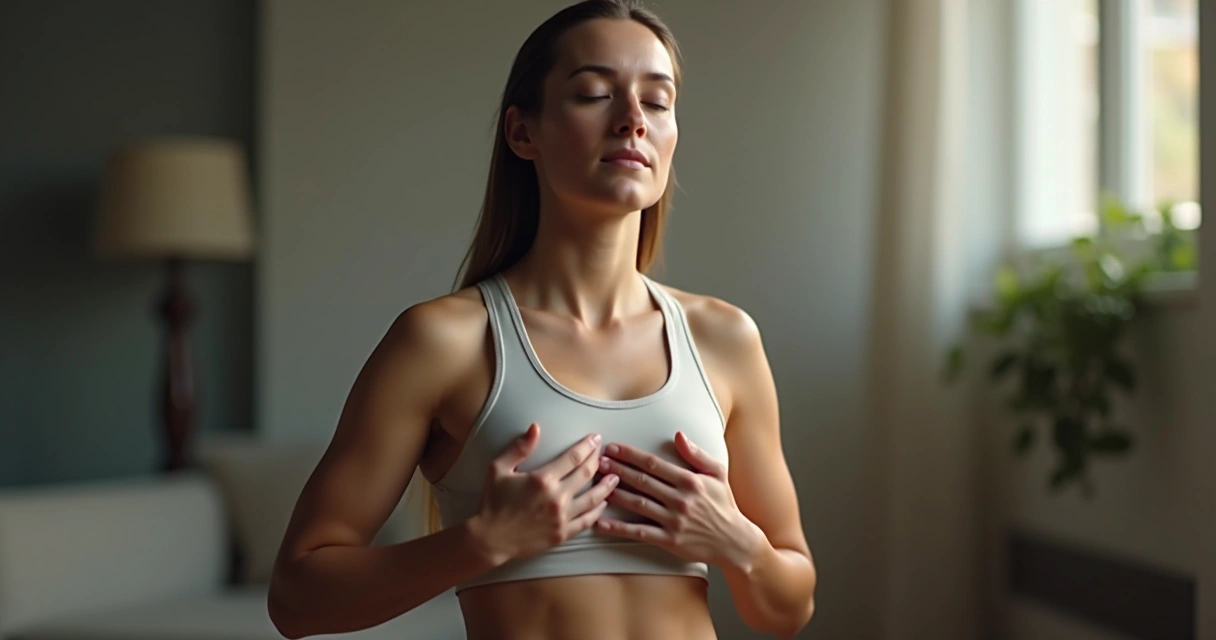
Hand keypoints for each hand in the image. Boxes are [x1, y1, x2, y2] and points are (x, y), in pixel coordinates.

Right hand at [471, 423, 618, 562]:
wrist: (490, 538)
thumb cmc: (492, 502)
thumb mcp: (499, 469)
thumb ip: (519, 448)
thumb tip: (535, 428)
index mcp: (542, 479)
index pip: (573, 458)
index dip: (587, 446)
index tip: (596, 439)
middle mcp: (556, 498)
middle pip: (586, 474)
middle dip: (598, 460)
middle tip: (605, 453)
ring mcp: (561, 518)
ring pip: (593, 498)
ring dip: (606, 486)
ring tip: (615, 477)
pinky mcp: (562, 534)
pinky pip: (586, 521)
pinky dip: (597, 511)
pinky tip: (603, 503)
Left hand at [595, 431, 762, 568]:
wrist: (734, 541)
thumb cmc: (723, 504)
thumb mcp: (717, 474)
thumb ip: (697, 454)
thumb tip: (678, 435)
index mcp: (690, 480)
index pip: (653, 464)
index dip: (630, 455)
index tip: (613, 447)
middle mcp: (680, 499)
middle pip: (642, 481)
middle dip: (617, 470)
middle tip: (597, 462)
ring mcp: (674, 520)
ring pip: (638, 504)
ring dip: (615, 493)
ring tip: (596, 485)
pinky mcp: (669, 540)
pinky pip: (640, 532)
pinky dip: (619, 528)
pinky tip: (601, 522)